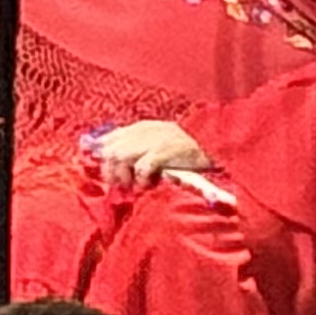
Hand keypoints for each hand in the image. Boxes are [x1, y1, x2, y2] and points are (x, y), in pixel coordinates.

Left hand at [89, 119, 211, 181]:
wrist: (215, 145)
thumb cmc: (188, 150)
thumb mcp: (161, 141)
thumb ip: (139, 146)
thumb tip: (114, 159)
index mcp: (142, 128)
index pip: (109, 138)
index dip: (101, 155)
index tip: (104, 173)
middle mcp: (144, 131)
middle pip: (110, 150)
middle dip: (111, 170)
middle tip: (121, 185)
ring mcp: (154, 140)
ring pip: (119, 157)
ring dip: (124, 176)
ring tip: (134, 186)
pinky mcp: (164, 152)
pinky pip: (141, 167)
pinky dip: (141, 180)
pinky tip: (148, 185)